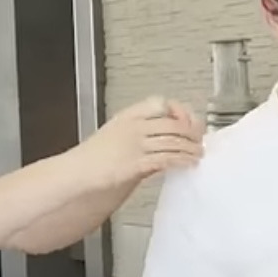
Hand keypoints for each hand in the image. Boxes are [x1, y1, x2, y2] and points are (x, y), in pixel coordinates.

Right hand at [77, 97, 204, 188]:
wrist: (77, 173)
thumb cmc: (93, 158)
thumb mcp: (115, 135)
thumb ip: (138, 133)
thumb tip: (160, 138)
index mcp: (127, 116)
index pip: (159, 103)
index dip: (177, 110)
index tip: (188, 118)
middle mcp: (133, 127)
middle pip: (172, 122)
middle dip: (191, 131)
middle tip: (200, 138)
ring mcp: (136, 145)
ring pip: (173, 141)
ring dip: (190, 147)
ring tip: (198, 153)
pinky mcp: (137, 164)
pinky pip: (167, 158)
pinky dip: (182, 160)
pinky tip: (189, 163)